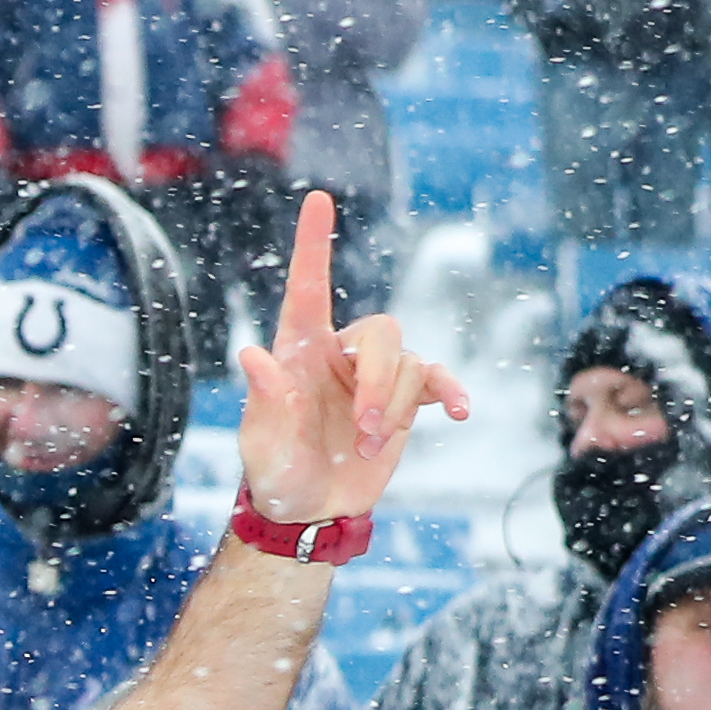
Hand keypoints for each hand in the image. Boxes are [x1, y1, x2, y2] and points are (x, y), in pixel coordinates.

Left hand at [230, 189, 469, 532]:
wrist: (310, 511)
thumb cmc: (275, 474)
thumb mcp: (261, 444)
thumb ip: (265, 401)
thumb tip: (252, 355)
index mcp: (300, 352)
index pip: (308, 288)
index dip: (313, 243)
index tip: (318, 197)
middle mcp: (340, 354)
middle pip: (383, 333)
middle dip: (381, 381)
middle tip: (365, 430)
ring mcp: (375, 376)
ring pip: (410, 363)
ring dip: (397, 408)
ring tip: (369, 449)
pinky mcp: (404, 401)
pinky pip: (436, 380)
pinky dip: (449, 393)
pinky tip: (458, 412)